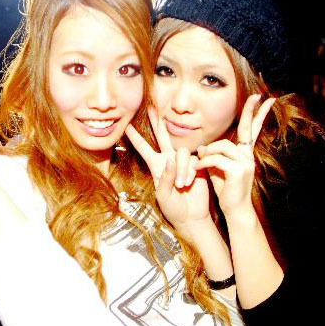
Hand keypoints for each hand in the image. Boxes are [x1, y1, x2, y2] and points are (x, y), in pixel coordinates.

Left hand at [126, 108, 210, 231]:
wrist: (191, 216)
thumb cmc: (173, 208)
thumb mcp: (163, 196)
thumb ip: (166, 178)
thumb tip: (171, 160)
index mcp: (157, 166)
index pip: (145, 149)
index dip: (136, 138)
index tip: (126, 127)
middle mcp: (169, 160)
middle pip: (163, 137)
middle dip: (157, 123)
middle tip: (152, 109)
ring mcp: (183, 162)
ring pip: (181, 152)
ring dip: (181, 169)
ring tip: (182, 185)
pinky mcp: (197, 165)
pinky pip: (194, 160)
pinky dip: (191, 171)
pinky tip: (190, 181)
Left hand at [195, 95, 275, 219]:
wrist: (234, 209)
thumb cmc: (225, 188)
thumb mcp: (217, 168)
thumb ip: (213, 155)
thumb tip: (203, 146)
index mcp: (244, 153)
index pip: (251, 129)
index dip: (256, 114)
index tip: (262, 99)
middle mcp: (248, 155)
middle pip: (246, 129)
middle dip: (250, 111)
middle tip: (257, 96)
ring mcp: (246, 162)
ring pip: (223, 145)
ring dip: (207, 152)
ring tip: (199, 161)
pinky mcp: (239, 171)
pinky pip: (217, 159)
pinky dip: (204, 162)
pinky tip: (197, 169)